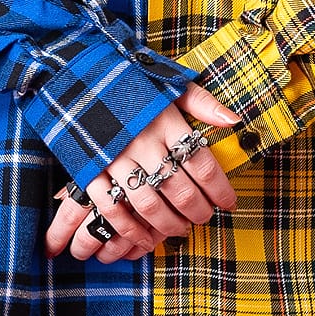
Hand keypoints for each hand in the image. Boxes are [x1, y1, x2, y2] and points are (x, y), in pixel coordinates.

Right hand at [43, 82, 242, 263]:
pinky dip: (129, 229)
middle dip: (198, 211)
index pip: (202, 164)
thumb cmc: (132, 82)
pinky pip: (111, 207)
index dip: (220, 189)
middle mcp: (142, 141)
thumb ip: (202, 102)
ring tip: (181, 229)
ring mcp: (114, 158)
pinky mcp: (90, 169)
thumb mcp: (169, 83)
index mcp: (165, 120)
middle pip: (179, 190)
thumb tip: (234, 121)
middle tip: (205, 218)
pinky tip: (145, 239)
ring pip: (149, 204)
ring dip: (169, 224)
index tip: (229, 202)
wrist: (81, 76)